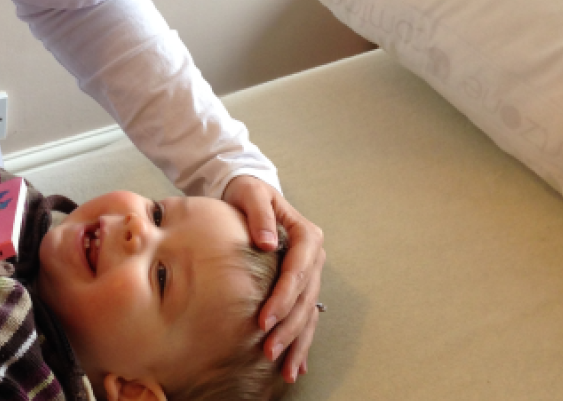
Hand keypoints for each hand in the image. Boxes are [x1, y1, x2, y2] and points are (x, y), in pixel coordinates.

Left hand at [223, 175, 324, 383]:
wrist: (250, 196)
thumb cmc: (249, 193)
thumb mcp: (251, 194)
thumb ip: (260, 215)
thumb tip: (268, 243)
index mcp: (307, 235)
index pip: (298, 272)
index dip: (283, 298)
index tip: (264, 319)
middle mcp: (313, 257)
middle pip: (304, 298)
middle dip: (288, 328)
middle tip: (268, 350)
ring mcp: (310, 274)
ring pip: (308, 313)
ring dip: (297, 342)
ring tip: (284, 369)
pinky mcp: (300, 285)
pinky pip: (304, 316)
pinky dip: (300, 340)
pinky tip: (295, 364)